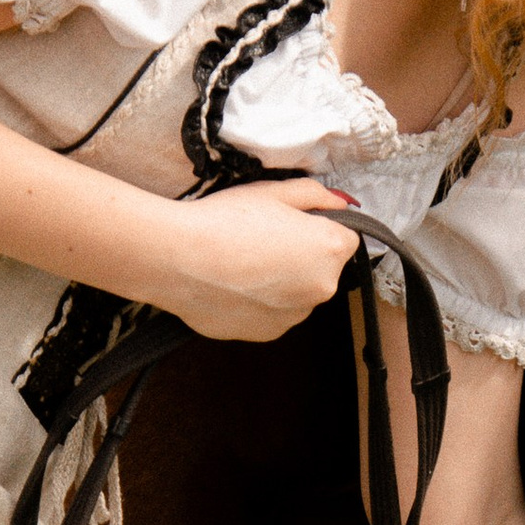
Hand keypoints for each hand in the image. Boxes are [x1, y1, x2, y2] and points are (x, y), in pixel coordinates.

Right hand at [160, 179, 358, 342]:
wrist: (179, 258)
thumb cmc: (225, 221)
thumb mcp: (274, 191)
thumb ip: (316, 195)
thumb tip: (340, 204)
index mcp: (330, 249)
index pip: (345, 238)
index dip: (317, 226)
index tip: (290, 222)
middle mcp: (321, 288)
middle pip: (321, 268)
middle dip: (299, 255)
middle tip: (260, 237)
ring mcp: (294, 315)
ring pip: (295, 293)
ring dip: (279, 281)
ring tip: (241, 261)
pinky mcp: (267, 333)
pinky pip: (271, 312)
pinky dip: (257, 301)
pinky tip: (232, 283)